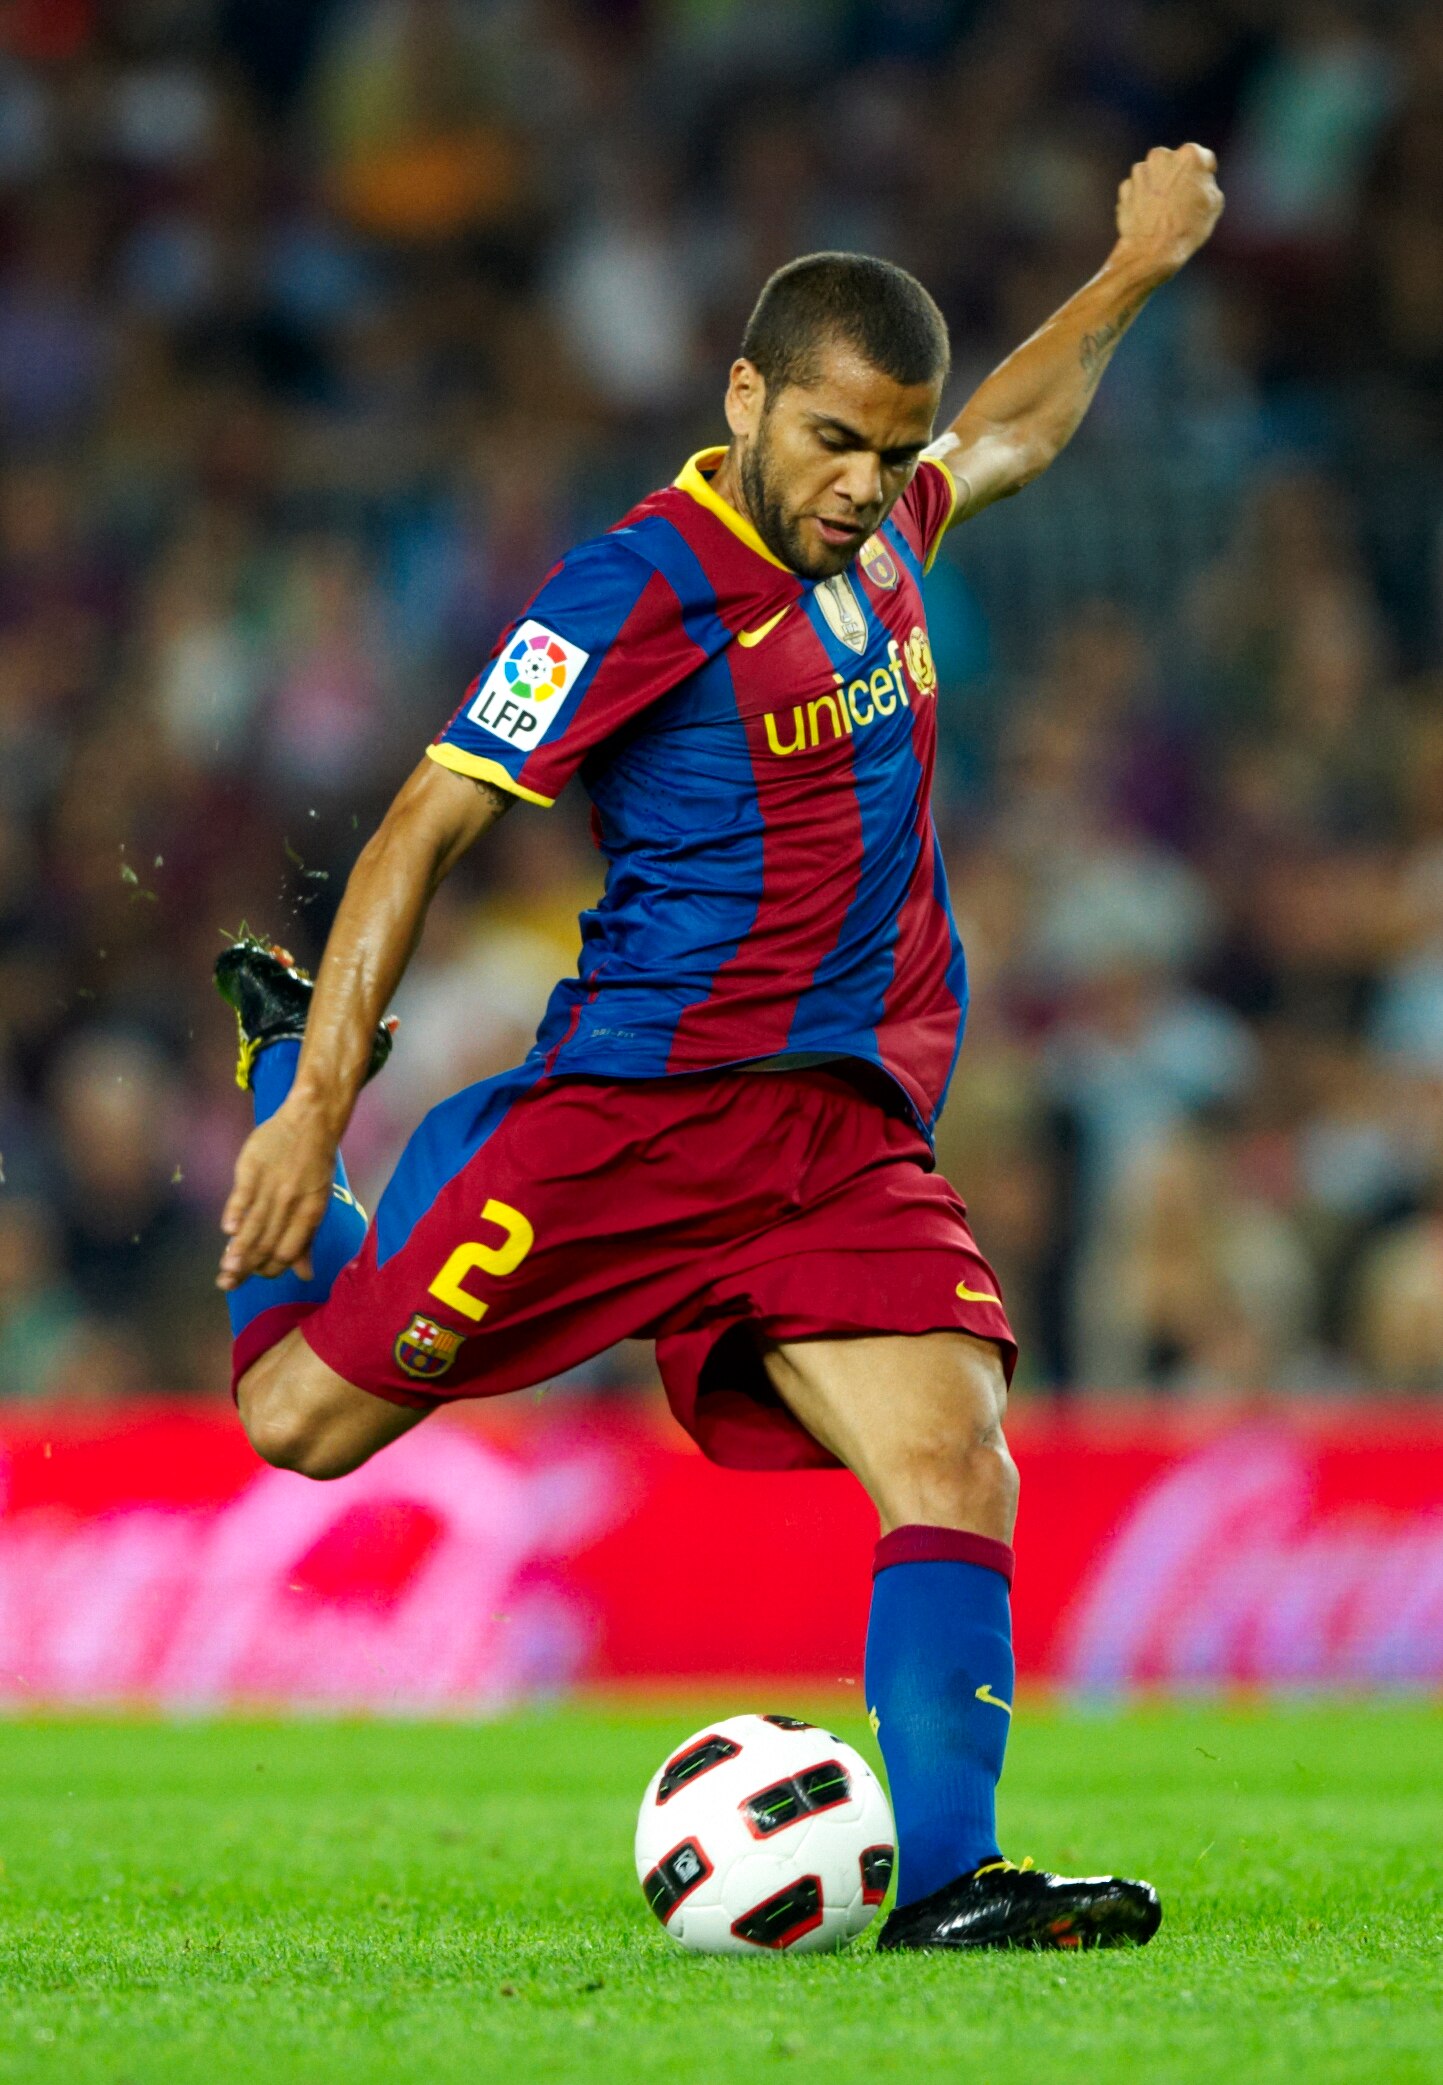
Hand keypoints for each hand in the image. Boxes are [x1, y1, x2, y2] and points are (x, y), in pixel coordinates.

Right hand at [217, 1104, 336, 1289]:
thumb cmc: (313, 1165)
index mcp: (310, 1214)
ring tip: (226, 1269)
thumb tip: (306, 1276)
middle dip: (246, 1268)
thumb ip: (306, 1240)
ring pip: (254, 1223)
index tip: (252, 1276)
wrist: (310, 1121)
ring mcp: (272, 1185)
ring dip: (239, 1249)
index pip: (287, 1252)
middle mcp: (292, 1203)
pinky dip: (235, 1212)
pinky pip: (244, 1194)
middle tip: (227, 1284)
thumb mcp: (316, 1202)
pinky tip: (228, 1231)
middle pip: (267, 1243)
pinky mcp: (253, 1168)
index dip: (269, 1269)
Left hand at [1115, 144, 1222, 284]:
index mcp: (1190, 155)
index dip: (1203, 175)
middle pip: (1175, 163)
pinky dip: (1143, 198)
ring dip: (1159, 186)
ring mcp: (1141, 170)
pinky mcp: (1125, 187)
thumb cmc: (1187, 228)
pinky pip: (1138, 188)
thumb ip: (1208, 181)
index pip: (1202, 158)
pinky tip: (1149, 215)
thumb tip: (1200, 178)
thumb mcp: (1214, 203)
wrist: (1151, 252)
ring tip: (1164, 211)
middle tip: (1181, 202)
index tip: (1200, 190)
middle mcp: (1162, 155)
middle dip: (1178, 177)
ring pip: (1155, 174)